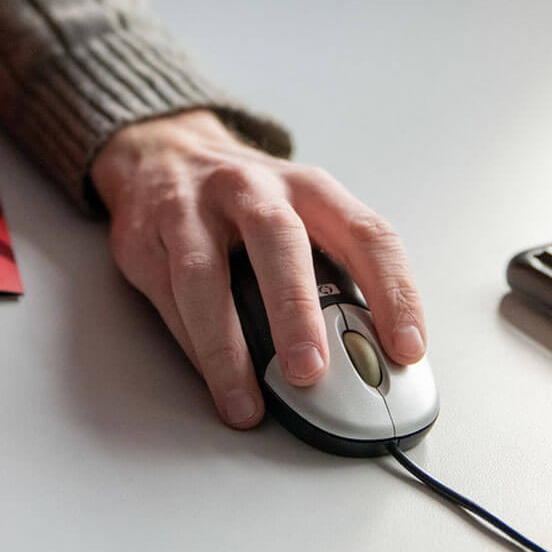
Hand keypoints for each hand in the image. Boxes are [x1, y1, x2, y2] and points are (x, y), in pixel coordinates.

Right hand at [89, 109, 426, 428]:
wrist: (164, 151)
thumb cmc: (245, 200)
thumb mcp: (299, 215)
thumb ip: (331, 274)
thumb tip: (367, 359)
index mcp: (309, 188)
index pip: (365, 233)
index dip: (392, 291)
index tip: (405, 348)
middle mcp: (252, 188)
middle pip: (278, 240)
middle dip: (295, 309)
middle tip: (311, 371)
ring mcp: (193, 208)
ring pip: (205, 273)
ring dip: (227, 344)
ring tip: (246, 401)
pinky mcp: (145, 236)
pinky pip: (168, 294)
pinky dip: (192, 344)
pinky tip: (213, 379)